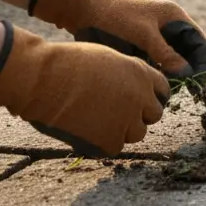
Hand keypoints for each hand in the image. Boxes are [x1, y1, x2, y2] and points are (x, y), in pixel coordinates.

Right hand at [0, 22, 169, 156]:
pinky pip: (115, 146)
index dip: (150, 96)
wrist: (42, 78)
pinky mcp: (109, 140)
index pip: (162, 90)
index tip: (139, 100)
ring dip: (122, 130)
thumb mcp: (107, 58)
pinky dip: (103, 142)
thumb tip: (132, 87)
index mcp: (141, 73)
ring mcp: (127, 120)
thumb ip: (126, 74)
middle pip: (154, 114)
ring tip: (98, 121)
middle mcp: (140, 97)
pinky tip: (87, 131)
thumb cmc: (66, 63)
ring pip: (137, 133)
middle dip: (139, 114)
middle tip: (118, 113)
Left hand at [27, 0, 205, 83]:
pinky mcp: (142, 39)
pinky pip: (158, 57)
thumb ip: (166, 54)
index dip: (201, 64)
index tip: (197, 85)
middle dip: (187, 70)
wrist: (82, 6)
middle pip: (188, 51)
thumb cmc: (114, 17)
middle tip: (182, 90)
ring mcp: (155, 31)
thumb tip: (187, 74)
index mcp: (175, 16)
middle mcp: (169, 23)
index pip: (199, 43)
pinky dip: (159, 69)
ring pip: (173, 56)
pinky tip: (152, 80)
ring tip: (167, 88)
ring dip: (172, 71)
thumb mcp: (142, 36)